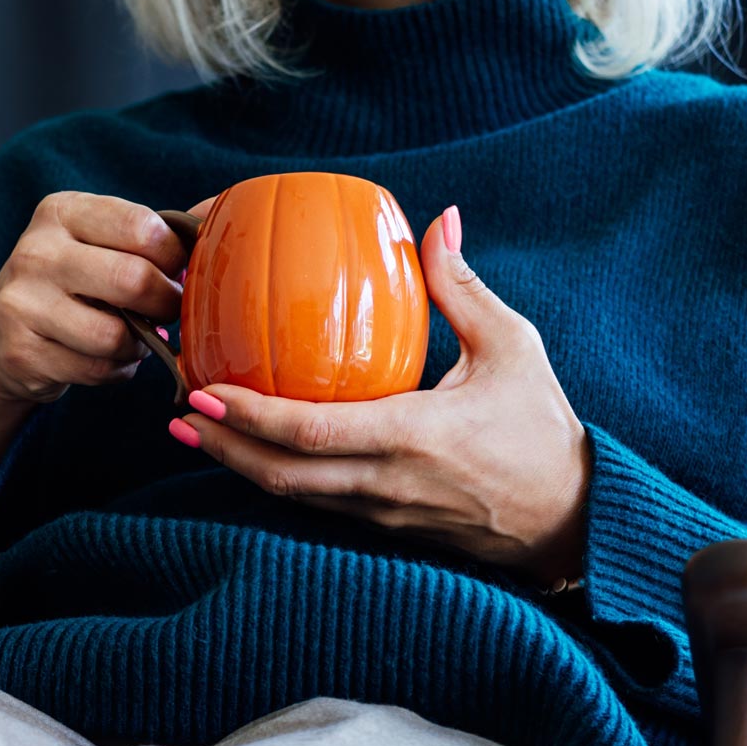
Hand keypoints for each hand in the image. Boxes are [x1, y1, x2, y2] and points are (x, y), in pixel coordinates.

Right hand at [0, 191, 217, 416]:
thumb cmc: (75, 282)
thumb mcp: (103, 240)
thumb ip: (160, 232)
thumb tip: (234, 210)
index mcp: (63, 211)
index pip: (143, 227)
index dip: (174, 257)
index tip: (176, 271)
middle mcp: (36, 251)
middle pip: (133, 281)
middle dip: (165, 304)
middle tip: (166, 310)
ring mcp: (22, 303)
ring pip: (116, 335)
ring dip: (140, 345)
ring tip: (133, 336)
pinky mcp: (20, 353)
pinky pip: (97, 370)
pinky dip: (117, 370)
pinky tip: (105, 358)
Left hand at [172, 207, 590, 583]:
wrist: (570, 518)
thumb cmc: (542, 429)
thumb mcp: (511, 347)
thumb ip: (462, 287)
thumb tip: (440, 220)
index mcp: (413, 437)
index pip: (311, 433)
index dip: (249, 416)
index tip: (204, 390)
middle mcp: (386, 482)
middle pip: (282, 475)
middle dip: (222, 447)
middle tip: (176, 412)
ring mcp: (381, 511)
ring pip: (292, 495)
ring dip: (239, 463)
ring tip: (196, 430)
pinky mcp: (384, 524)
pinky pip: (317, 501)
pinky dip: (276, 473)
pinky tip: (253, 448)